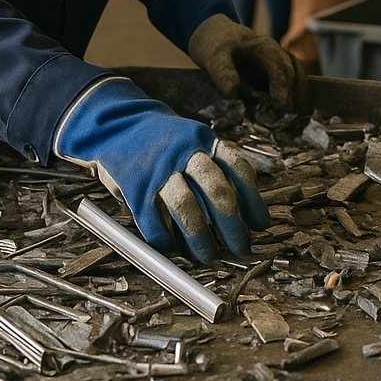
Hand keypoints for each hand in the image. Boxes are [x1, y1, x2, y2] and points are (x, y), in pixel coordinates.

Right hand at [54, 77, 270, 262]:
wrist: (119, 124)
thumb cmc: (167, 145)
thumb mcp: (195, 146)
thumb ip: (214, 175)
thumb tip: (240, 218)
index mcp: (207, 141)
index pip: (238, 169)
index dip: (253, 200)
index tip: (261, 225)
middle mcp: (186, 152)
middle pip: (217, 190)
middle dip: (232, 225)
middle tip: (240, 248)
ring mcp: (160, 168)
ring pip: (186, 206)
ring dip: (200, 238)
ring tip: (207, 256)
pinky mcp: (135, 185)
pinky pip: (152, 220)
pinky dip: (164, 240)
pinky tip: (172, 250)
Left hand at [189, 13, 307, 110]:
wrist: (215, 35)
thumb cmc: (216, 45)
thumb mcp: (214, 58)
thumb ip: (223, 74)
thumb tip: (234, 94)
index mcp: (262, 47)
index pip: (280, 66)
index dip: (283, 87)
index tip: (281, 106)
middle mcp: (276, 51)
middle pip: (294, 70)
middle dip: (294, 93)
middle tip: (288, 116)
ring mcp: (279, 58)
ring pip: (298, 73)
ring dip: (298, 93)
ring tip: (294, 115)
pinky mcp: (277, 68)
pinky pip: (294, 77)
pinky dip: (295, 92)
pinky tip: (290, 109)